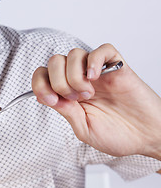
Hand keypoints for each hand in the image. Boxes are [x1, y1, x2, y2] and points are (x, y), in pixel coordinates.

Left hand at [32, 44, 160, 159]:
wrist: (147, 137)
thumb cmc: (118, 135)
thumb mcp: (84, 129)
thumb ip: (65, 111)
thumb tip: (45, 96)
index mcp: (69, 94)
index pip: (43, 75)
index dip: (40, 84)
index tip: (50, 99)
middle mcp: (80, 80)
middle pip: (55, 61)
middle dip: (57, 81)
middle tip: (74, 98)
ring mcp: (98, 72)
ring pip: (74, 54)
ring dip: (75, 75)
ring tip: (89, 93)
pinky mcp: (117, 67)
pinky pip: (102, 50)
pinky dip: (94, 60)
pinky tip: (95, 77)